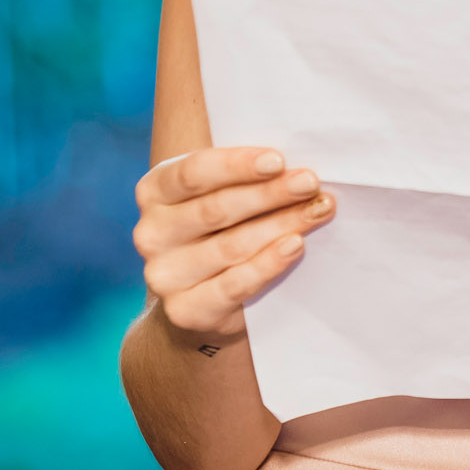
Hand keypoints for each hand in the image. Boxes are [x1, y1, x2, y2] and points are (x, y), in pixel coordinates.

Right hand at [132, 146, 335, 340]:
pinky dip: (268, 263)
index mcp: (155, 191)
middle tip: (310, 183)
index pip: (194, 172)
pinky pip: (233, 284)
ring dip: (280, 224)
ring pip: (231, 245)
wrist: (202, 298)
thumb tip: (295, 165)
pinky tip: (295, 245)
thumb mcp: (220, 194)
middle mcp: (151, 232)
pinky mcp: (184, 310)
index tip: (279, 160)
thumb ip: (244, 177)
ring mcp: (164, 275)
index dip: (237, 165)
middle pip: (217, 208)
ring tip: (317, 210)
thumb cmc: (221, 227)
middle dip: (271, 193)